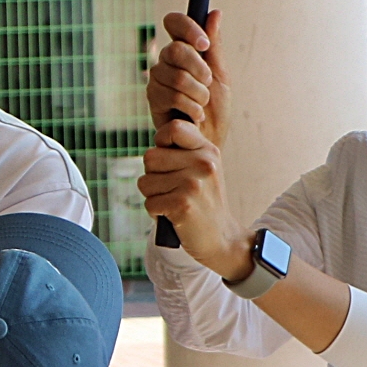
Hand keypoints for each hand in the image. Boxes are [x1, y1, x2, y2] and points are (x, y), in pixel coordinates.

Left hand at [137, 115, 248, 278]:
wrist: (222, 238)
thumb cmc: (204, 202)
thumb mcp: (203, 169)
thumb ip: (182, 152)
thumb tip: (154, 145)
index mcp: (207, 150)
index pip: (173, 128)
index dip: (160, 141)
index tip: (167, 158)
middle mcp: (202, 164)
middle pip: (150, 157)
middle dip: (153, 175)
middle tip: (172, 188)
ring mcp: (193, 184)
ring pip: (145, 182)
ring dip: (153, 195)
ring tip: (174, 202)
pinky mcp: (182, 205)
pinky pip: (149, 203)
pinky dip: (156, 212)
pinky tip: (173, 215)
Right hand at [147, 10, 229, 144]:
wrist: (207, 142)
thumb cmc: (215, 110)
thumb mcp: (220, 76)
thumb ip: (215, 46)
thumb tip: (215, 13)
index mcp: (184, 49)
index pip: (174, 22)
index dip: (187, 28)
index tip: (204, 44)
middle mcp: (166, 60)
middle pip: (175, 49)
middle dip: (199, 69)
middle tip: (207, 83)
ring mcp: (157, 79)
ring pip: (176, 75)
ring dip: (198, 93)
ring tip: (202, 105)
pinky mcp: (152, 99)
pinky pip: (170, 95)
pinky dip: (190, 106)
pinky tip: (194, 116)